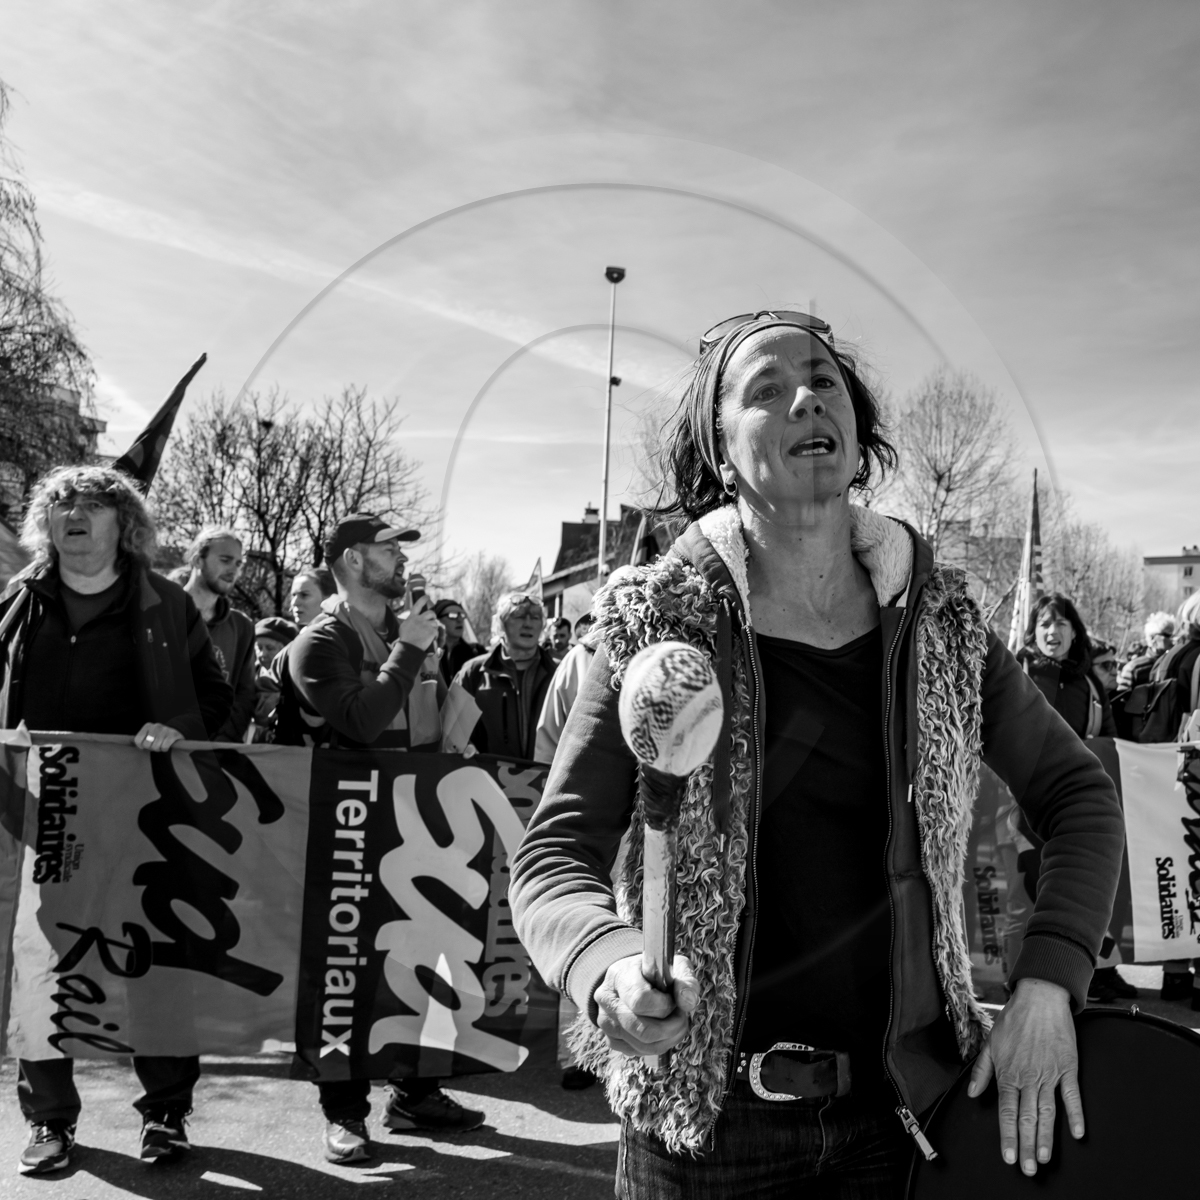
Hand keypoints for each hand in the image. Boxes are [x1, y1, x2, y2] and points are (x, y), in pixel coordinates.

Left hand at [133, 723, 183, 752]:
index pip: (138, 740)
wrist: (177, 732)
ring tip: (161, 745)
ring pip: (155, 747)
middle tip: (155, 745)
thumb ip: (141, 739)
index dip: (141, 746)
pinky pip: (164, 747)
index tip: (146, 746)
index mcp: (147, 726)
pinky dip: (164, 749)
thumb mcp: (149, 735)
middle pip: (146, 744)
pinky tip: (167, 746)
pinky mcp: (173, 735)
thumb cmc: (159, 736)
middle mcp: (156, 726)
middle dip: (151, 748)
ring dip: (158, 749)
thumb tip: (136, 747)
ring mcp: (165, 730)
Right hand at [398, 596, 439, 650]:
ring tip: (429, 634)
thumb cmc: (405, 639)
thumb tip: (413, 617)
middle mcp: (419, 619)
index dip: (423, 599)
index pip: (418, 605)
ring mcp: (426, 625)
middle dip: (433, 616)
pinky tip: (431, 639)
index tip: (427, 597)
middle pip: (431, 613)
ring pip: (434, 623)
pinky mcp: (432, 631)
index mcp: (412, 617)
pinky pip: (436, 631)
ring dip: (433, 627)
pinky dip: (435, 636)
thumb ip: (410, 621)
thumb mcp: (404, 627)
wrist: (409, 648)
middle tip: (432, 619)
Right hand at [593, 953, 698, 1056]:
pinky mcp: (611, 1040)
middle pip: (643, 1030)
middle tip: (680, 1015)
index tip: (673, 999)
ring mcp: (606, 1023)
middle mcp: (607, 1001)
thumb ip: (685, 980)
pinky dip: (659, 1045)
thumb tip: (688, 1002)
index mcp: (618, 976)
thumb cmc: (654, 971)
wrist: (632, 978)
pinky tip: (664, 1029)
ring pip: (643, 1045)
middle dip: (671, 1026)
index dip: (665, 1005)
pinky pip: (639, 1052)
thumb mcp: (672, 966)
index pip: (640, 1001)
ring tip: (675, 1021)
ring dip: (669, 1038)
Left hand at [968, 977, 1082, 1175]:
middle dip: (1027, 1145)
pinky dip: (1076, 1114)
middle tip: (1028, 1169)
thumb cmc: (1014, 1020)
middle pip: (1026, 1117)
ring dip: (1047, 1137)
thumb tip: (972, 1092)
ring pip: (1047, 1111)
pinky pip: (1072, 1095)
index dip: (1007, 1135)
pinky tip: (1077, 1133)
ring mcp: (1049, 1074)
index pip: (1006, 1110)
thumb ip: (982, 1071)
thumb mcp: (991, 1043)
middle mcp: (1028, 1076)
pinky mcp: (1068, 1068)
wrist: (1039, 998)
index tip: (1009, 1156)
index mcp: (1008, 1072)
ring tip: (1046, 1158)